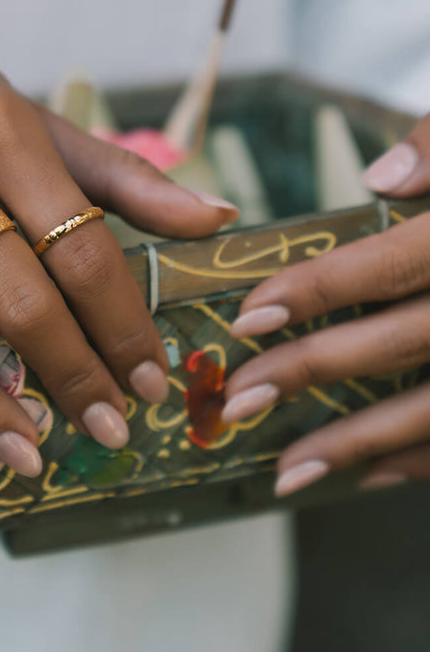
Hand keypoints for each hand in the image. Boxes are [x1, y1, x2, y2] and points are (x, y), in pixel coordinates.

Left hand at [222, 113, 429, 497]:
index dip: (319, 288)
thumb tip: (379, 177)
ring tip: (285, 472)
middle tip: (240, 398)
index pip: (395, 261)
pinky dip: (421, 463)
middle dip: (316, 373)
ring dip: (361, 446)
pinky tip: (369, 474)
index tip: (249, 314)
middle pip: (403, 344)